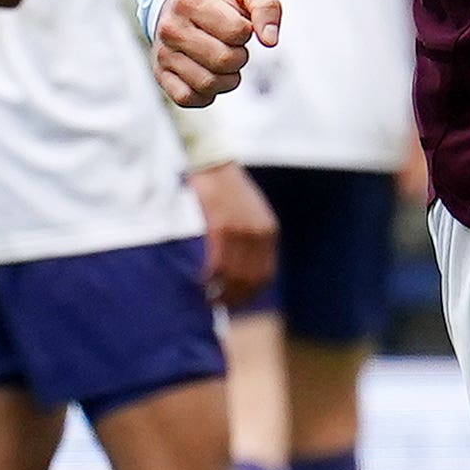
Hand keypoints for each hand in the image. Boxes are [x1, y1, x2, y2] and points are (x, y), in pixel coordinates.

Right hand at [151, 0, 283, 106]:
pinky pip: (188, 98)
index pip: (236, 31)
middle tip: (233, 46)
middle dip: (240, 56)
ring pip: (207, 84)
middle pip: (224, 60)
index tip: (239, 25)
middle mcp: (171, 29)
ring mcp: (163, 54)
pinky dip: (207, 94)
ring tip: (222, 60)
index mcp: (191, 2)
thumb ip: (267, 7)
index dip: (246, 32)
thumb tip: (270, 41)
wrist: (181, 1)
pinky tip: (210, 75)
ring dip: (227, 78)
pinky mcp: (161, 75)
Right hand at [196, 163, 279, 305]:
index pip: (264, 274)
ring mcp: (240, 230)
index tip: (237, 303)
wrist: (214, 163)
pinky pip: (216, 261)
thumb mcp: (251, 212)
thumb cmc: (228, 188)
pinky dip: (208, 277)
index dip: (250, 294)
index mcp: (269, 231)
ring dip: (219, 291)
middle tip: (218, 306)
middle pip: (249, 279)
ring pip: (231, 274)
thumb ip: (252, 236)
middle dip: (234, 297)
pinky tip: (201, 282)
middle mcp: (259, 233)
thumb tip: (242, 266)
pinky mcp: (220, 226)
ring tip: (207, 299)